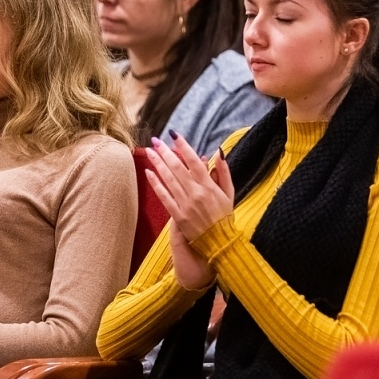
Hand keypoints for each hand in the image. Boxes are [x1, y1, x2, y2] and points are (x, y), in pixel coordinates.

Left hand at [145, 133, 235, 280]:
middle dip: (165, 152)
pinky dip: (155, 184)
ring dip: (157, 163)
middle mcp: (195, 193)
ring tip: (149, 151)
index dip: (183, 147)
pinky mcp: (177, 215)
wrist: (219, 242)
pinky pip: (164, 196)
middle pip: (177, 168)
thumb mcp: (229, 193)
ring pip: (168, 179)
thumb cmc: (224, 216)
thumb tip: (218, 152)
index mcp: (209, 186)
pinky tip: (148, 172)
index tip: (174, 135)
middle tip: (155, 140)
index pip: (194, 161)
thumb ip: (224, 172)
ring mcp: (185, 204)